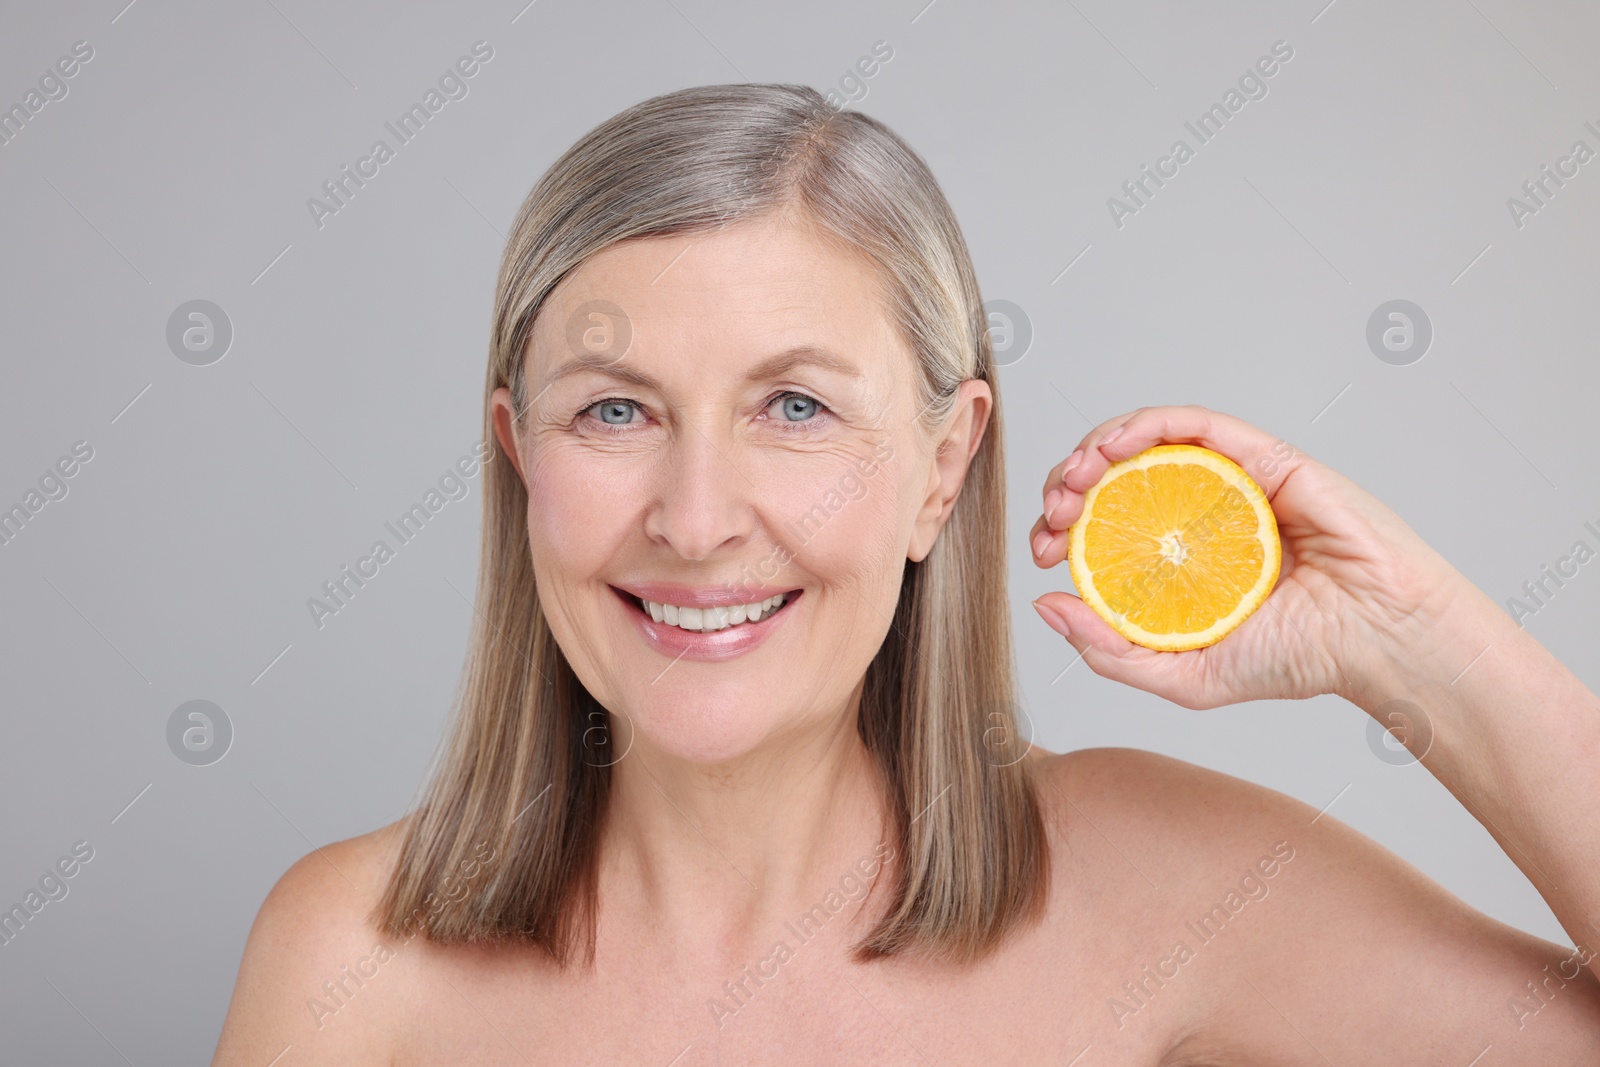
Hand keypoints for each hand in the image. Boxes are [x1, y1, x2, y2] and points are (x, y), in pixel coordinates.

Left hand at [1028, 405, 1470, 709]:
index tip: (1042, 552)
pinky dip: (1150, 423)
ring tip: (1075, 477)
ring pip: (1148, 442)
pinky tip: (1116, 445)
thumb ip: (1112, 650)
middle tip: (1053, 514)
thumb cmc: (1299, 661)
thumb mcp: (1185, 673)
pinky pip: (1198, 424)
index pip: (1103, 526)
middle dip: (1068, 485)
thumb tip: (1044, 605)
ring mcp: (1231, 482)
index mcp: (1180, 558)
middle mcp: (1201, 513)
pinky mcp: (1265, 457)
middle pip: (1115, 478)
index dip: (1061, 528)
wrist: (1381, 641)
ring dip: (1098, 447)